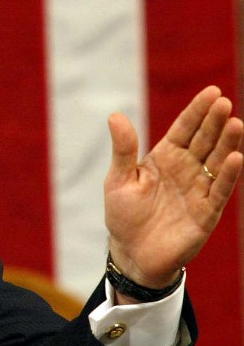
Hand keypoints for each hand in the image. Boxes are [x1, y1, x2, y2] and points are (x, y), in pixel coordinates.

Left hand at [105, 86, 242, 292]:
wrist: (132, 253)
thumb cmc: (124, 214)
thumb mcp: (118, 179)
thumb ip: (123, 149)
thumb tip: (115, 115)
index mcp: (165, 157)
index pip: (185, 129)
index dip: (198, 111)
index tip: (212, 92)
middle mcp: (186, 170)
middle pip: (204, 141)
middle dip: (214, 122)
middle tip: (224, 103)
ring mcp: (198, 190)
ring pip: (217, 162)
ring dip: (227, 144)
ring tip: (235, 123)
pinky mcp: (206, 213)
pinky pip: (220, 191)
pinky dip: (229, 175)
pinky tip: (237, 157)